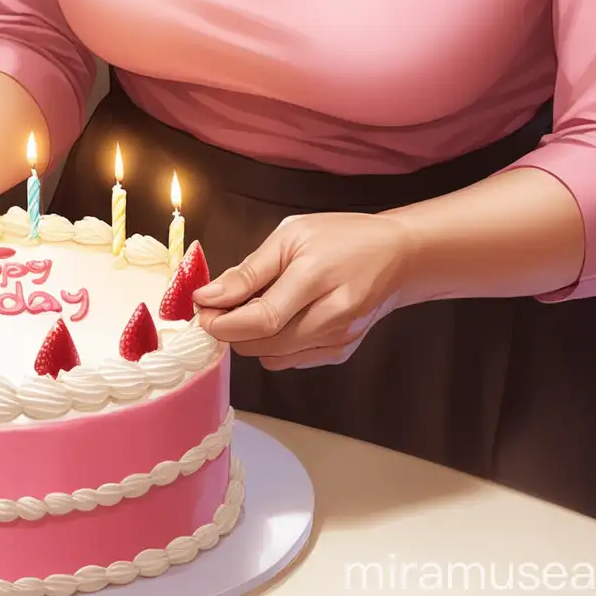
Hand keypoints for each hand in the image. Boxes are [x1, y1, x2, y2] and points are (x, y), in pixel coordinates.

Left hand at [192, 212, 414, 368]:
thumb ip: (250, 270)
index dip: (223, 321)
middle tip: (214, 309)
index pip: (261, 317)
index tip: (199, 310)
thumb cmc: (340, 237)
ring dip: (249, 339)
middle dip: (229, 330)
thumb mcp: (290, 235)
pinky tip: (275, 320)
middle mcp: (332, 315)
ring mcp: (340, 339)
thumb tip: (209, 296)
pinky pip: (291, 360)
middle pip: (264, 343)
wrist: (396, 256)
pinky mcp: (342, 352)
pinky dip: (272, 345)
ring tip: (246, 309)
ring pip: (274, 357)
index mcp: (316, 276)